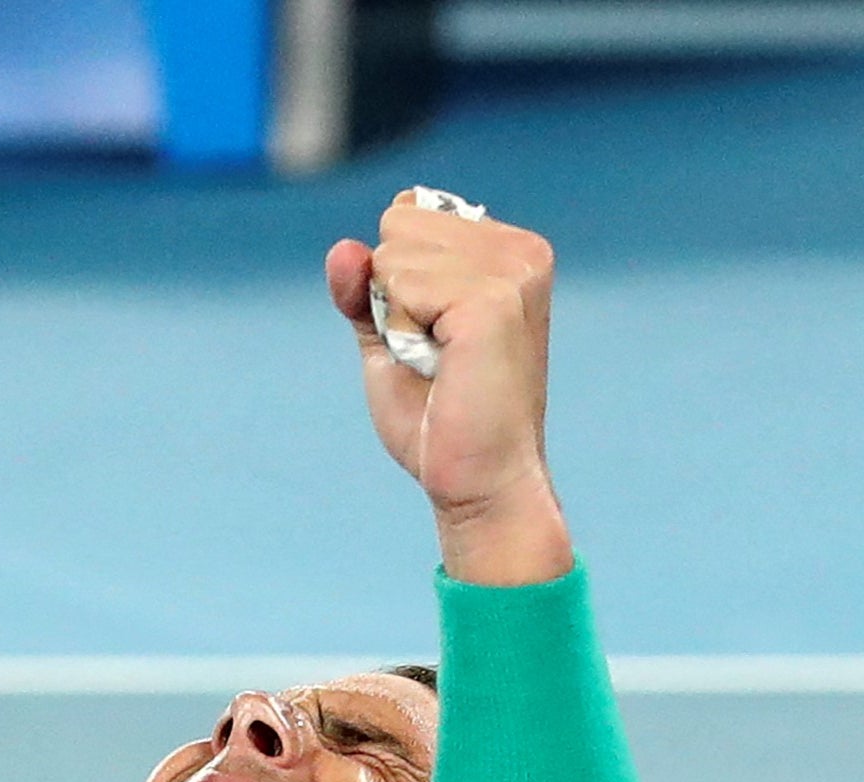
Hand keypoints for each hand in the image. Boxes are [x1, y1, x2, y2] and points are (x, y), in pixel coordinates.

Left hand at [325, 197, 572, 582]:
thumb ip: (364, 288)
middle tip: (437, 356)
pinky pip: (400, 283)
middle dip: (396, 298)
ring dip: (399, 319)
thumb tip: (343, 248)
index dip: (397, 283)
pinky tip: (442, 367)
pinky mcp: (491, 300)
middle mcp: (519, 250)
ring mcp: (511, 271)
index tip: (434, 335)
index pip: (407, 215)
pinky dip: (402, 333)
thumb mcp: (389, 338)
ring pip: (394, 254)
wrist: (479, 483)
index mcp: (507, 249)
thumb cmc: (441, 419)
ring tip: (442, 364)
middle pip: (397, 226)